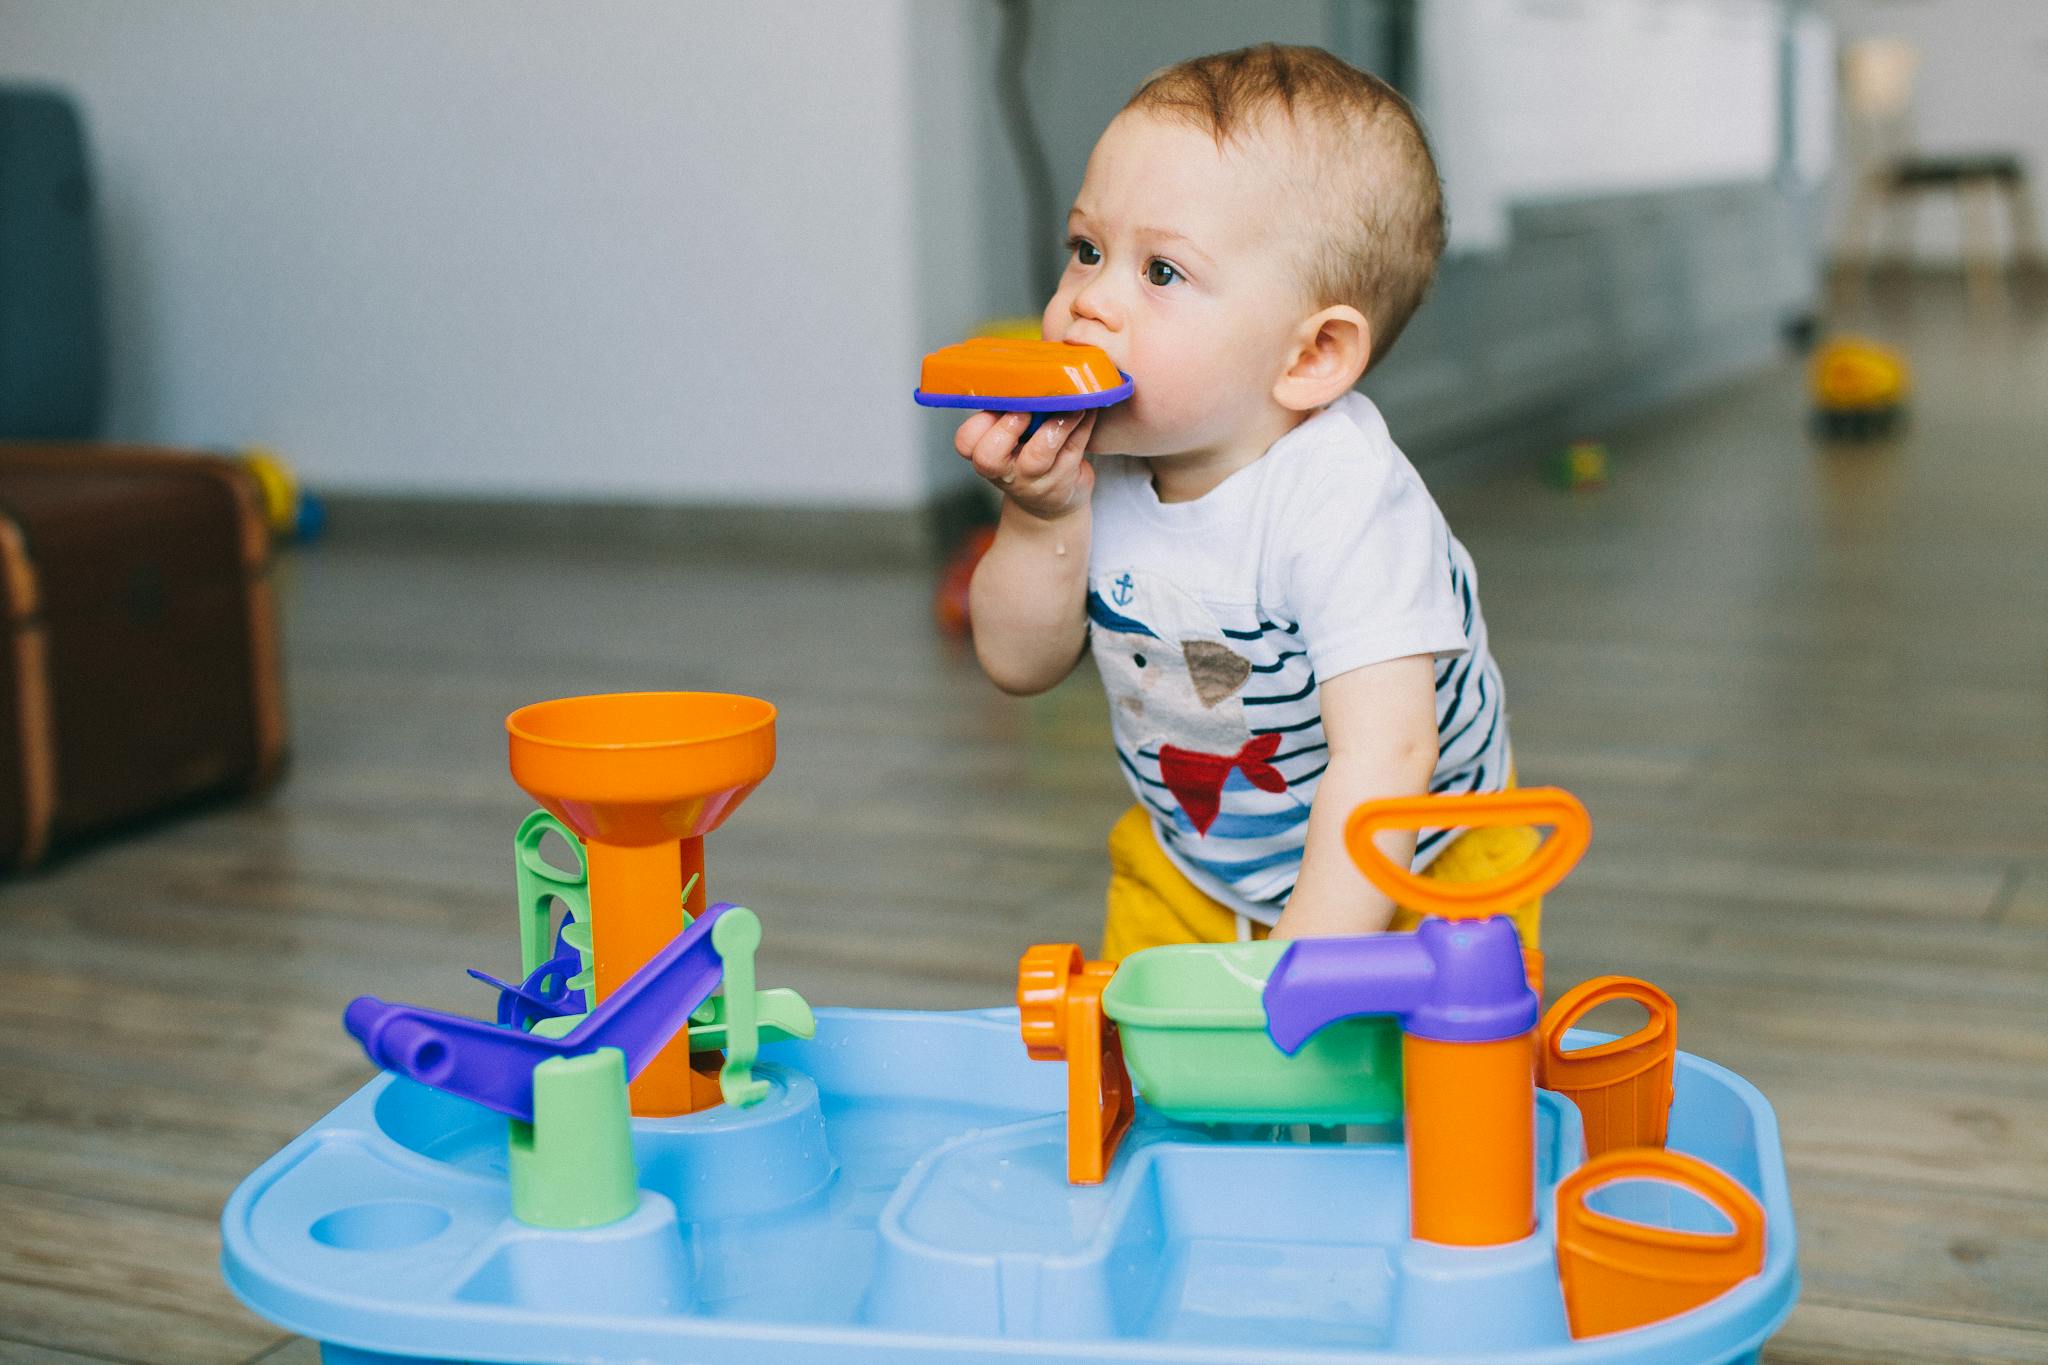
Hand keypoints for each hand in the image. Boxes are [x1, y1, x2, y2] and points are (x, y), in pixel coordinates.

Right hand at [955, 409, 1096, 520]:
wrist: (1049, 502)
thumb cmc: (1025, 457)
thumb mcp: (1007, 438)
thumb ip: (1007, 411)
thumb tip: (1022, 370)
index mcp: (985, 454)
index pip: (966, 442)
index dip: (979, 424)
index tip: (1000, 404)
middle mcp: (1005, 472)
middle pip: (989, 457)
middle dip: (1007, 427)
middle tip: (1026, 410)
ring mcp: (1034, 482)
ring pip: (1038, 456)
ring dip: (1055, 425)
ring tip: (1070, 405)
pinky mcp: (1064, 483)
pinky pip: (1073, 450)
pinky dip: (1082, 426)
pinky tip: (1087, 409)